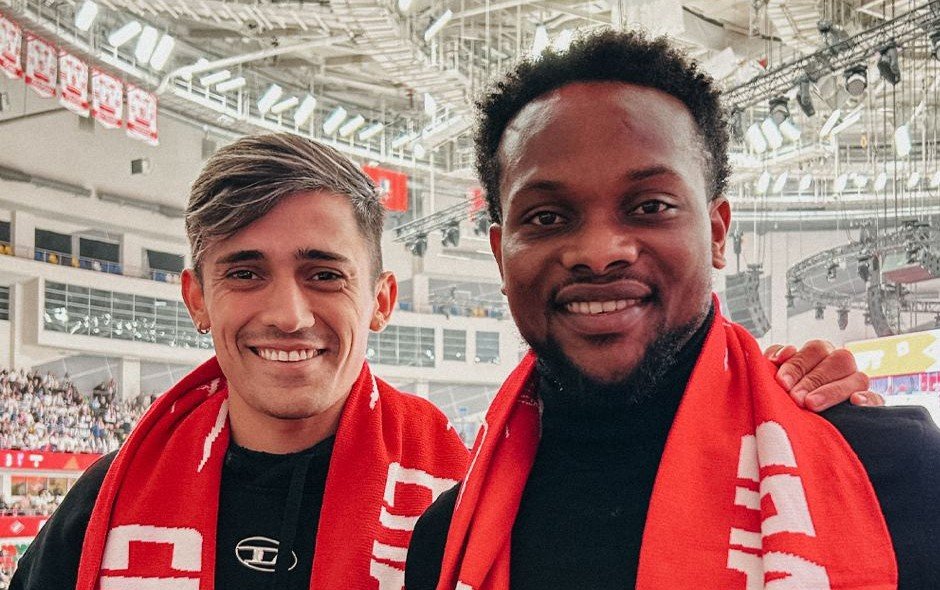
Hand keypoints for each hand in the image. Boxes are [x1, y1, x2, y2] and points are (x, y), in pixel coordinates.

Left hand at [764, 340, 884, 410]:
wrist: (799, 428)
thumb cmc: (784, 395)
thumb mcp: (776, 378)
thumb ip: (774, 362)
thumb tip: (781, 354)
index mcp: (820, 354)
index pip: (815, 350)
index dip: (797, 364)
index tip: (781, 382)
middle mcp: (841, 365)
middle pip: (838, 360)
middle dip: (813, 380)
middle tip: (795, 398)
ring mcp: (857, 384)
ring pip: (858, 378)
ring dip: (833, 390)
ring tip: (812, 404)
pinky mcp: (870, 405)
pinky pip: (877, 399)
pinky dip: (868, 399)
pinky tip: (855, 402)